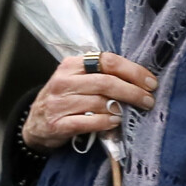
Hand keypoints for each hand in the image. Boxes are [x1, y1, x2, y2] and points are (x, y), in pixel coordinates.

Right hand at [22, 52, 157, 151]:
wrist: (35, 124)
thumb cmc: (65, 98)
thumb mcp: (78, 80)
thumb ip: (101, 75)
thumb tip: (138, 80)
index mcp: (72, 64)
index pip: (108, 61)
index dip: (133, 71)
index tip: (150, 82)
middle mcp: (64, 81)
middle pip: (106, 82)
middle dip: (132, 91)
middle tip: (148, 100)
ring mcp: (59, 103)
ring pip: (98, 102)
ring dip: (120, 108)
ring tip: (132, 112)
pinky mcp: (57, 124)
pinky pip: (88, 122)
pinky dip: (105, 122)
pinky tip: (115, 122)